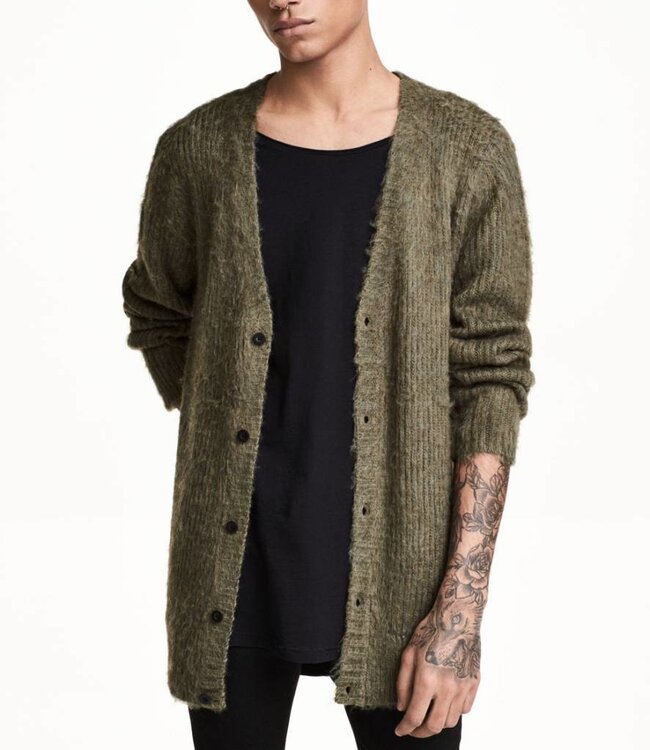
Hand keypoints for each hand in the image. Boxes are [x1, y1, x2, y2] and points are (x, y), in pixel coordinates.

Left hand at [394, 591, 481, 737]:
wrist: (458, 617)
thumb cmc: (430, 631)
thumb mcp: (408, 654)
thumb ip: (403, 684)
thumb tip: (402, 708)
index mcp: (427, 680)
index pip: (415, 717)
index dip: (405, 728)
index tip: (399, 730)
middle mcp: (447, 688)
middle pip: (434, 726)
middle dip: (420, 732)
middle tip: (412, 729)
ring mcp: (463, 687)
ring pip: (451, 721)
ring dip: (437, 723)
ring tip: (428, 715)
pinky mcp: (475, 683)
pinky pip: (465, 709)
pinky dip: (453, 712)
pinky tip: (444, 703)